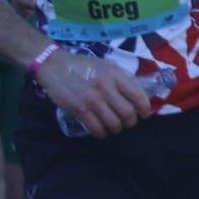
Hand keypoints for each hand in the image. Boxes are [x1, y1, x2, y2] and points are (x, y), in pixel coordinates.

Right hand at [35, 50, 152, 137]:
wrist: (54, 65)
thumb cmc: (82, 65)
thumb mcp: (105, 66)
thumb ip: (121, 79)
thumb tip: (138, 96)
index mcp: (115, 74)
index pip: (139, 96)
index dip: (145, 109)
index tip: (143, 114)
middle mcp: (106, 87)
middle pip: (128, 114)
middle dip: (130, 122)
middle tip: (125, 122)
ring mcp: (92, 100)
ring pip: (114, 125)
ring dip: (115, 129)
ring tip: (112, 126)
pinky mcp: (80, 110)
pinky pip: (97, 130)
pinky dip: (101, 134)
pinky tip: (99, 130)